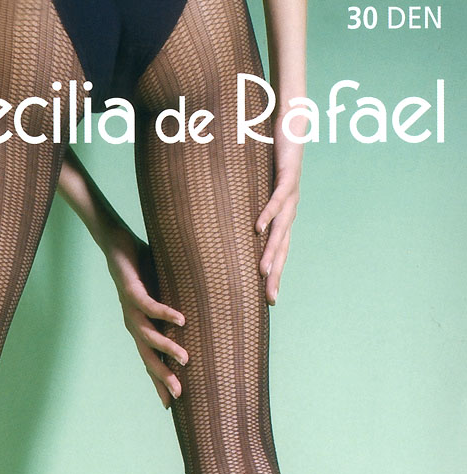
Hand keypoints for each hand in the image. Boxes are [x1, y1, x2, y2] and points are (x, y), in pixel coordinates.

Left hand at [103, 224, 186, 408]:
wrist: (116, 246)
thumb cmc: (143, 270)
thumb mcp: (164, 294)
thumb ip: (180, 308)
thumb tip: (206, 319)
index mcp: (142, 329)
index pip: (150, 362)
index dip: (159, 383)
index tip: (172, 405)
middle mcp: (134, 324)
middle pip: (148, 357)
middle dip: (162, 376)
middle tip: (179, 394)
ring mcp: (131, 310)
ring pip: (149, 336)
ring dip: (167, 348)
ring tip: (185, 359)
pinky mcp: (130, 291)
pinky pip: (149, 306)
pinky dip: (165, 314)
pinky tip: (180, 320)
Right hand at [255, 130, 301, 305]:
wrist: (292, 123)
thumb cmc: (272, 157)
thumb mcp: (257, 189)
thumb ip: (246, 208)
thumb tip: (229, 227)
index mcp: (284, 216)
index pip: (280, 251)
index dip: (275, 275)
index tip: (268, 301)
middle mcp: (290, 209)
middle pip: (283, 247)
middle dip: (276, 274)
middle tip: (270, 298)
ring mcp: (291, 194)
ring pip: (282, 228)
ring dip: (272, 250)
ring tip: (262, 271)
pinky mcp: (289, 175)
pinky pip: (277, 198)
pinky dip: (269, 213)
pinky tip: (259, 228)